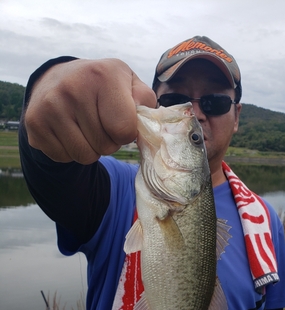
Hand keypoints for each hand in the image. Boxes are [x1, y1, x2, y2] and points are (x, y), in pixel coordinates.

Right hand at [25, 58, 156, 163]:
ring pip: (85, 156)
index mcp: (102, 74)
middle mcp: (72, 87)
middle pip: (106, 146)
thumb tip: (146, 123)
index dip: (127, 133)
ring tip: (86, 128)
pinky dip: (71, 151)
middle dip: (109, 142)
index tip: (120, 121)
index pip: (125, 130)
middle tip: (100, 123)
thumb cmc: (103, 86)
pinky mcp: (35, 124)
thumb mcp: (129, 83)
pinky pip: (65, 158)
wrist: (59, 79)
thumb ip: (145, 101)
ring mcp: (50, 106)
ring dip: (91, 149)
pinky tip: (69, 131)